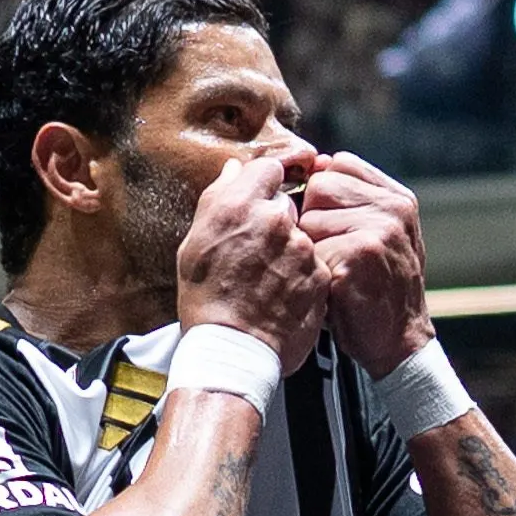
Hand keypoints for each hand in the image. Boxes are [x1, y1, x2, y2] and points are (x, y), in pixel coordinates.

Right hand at [176, 151, 329, 373]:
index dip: (266, 180)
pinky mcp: (321, 274)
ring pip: (302, 235)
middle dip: (276, 219)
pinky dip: (304, 274)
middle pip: (287, 202)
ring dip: (291, 249)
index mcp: (238, 206)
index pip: (269, 167)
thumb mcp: (194, 243)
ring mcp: (303, 248)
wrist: (232, 348)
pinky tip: (283, 292)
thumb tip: (233, 170)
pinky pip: (315, 263)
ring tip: (268, 277)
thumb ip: (218, 199)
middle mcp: (275, 221)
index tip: (263, 193)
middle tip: (258, 248)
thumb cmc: (206, 298)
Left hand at [298, 152, 432, 376]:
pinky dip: (313, 271)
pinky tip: (333, 287)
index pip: (338, 164)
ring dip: (310, 246)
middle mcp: (394, 207)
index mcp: (398, 198)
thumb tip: (313, 164)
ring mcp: (381, 228)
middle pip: (319, 186)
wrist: (398, 342)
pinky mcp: (361, 252)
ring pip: (309, 216)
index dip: (321, 193)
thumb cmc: (375, 290)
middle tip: (332, 252)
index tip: (329, 224)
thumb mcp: (376, 236)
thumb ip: (352, 201)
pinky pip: (311, 247)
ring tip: (333, 270)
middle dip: (312, 218)